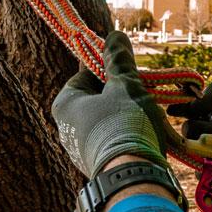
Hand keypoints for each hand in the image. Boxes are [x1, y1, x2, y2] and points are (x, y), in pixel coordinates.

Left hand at [51, 32, 176, 177]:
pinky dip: (127, 133)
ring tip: (147, 112)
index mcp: (64, 104)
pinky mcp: (97, 165)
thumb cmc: (123, 124)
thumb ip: (118, 60)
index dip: (106, 67)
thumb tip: (114, 36)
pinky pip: (112, 140)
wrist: (132, 176)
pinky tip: (145, 133)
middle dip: (119, 92)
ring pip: (106, 119)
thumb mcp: (124, 86)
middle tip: (140, 89)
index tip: (125, 68)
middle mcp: (66, 128)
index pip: (83, 74)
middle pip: (96, 98)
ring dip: (126, 113)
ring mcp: (80, 150)